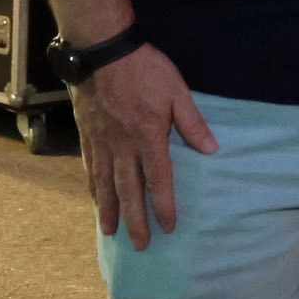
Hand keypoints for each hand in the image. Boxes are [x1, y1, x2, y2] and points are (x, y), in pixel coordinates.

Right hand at [70, 46, 217, 250]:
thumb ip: (193, 122)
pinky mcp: (87, 135)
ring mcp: (101, 142)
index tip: (168, 227)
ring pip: (105, 184)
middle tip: (140, 245)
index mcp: (148, 137)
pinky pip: (89, 167)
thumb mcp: (177, 92)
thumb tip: (212, 149)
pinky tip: (94, 199)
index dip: (163, 205)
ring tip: (111, 232)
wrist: (102, 52)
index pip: (158, 180)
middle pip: (128, 190)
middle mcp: (122, 146)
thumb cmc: (145, 69)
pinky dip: (92, 187)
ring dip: (109, 210)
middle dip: (135, 220)